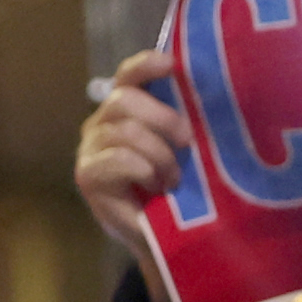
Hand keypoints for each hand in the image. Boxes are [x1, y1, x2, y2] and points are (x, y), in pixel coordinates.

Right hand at [77, 50, 193, 266]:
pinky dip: (144, 169)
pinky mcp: (88, 175)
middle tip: (187, 142)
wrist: (161, 237)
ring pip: (125, 131)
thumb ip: (183, 123)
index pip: (127, 76)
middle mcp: (101, 123)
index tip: (171, 64)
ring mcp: (91, 149)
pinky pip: (118, 158)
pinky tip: (155, 186)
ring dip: (158, 154)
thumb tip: (214, 96)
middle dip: (162, 117)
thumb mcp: (183, 150)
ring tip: (174, 178)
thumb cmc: (175, 189)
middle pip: (123, 99)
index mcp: (125, 111)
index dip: (145, 65)